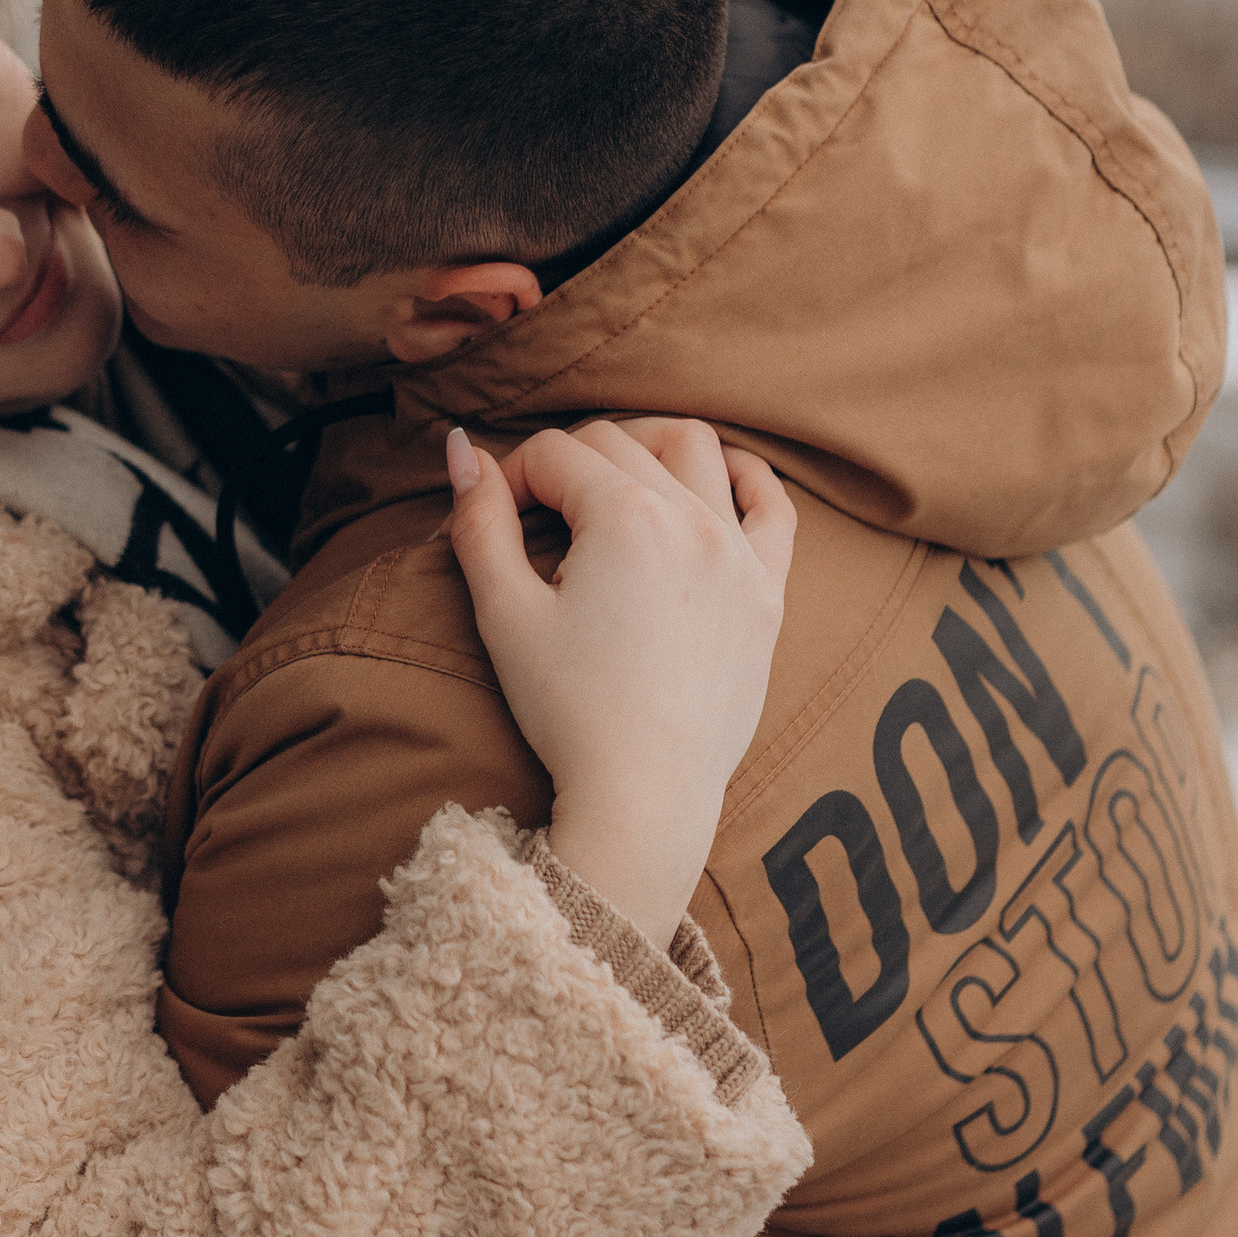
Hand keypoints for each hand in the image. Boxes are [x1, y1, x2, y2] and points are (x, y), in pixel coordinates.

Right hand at [446, 416, 794, 948]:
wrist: (644, 794)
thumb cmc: (568, 710)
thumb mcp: (505, 614)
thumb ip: (480, 522)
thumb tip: (463, 450)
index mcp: (625, 517)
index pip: (554, 453)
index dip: (510, 480)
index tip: (494, 528)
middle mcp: (691, 518)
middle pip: (619, 442)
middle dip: (566, 466)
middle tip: (537, 521)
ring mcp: (738, 553)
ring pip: (696, 449)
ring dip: (647, 446)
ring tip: (613, 484)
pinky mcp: (768, 593)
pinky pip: (773, 506)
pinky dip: (744, 477)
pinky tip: (715, 481)